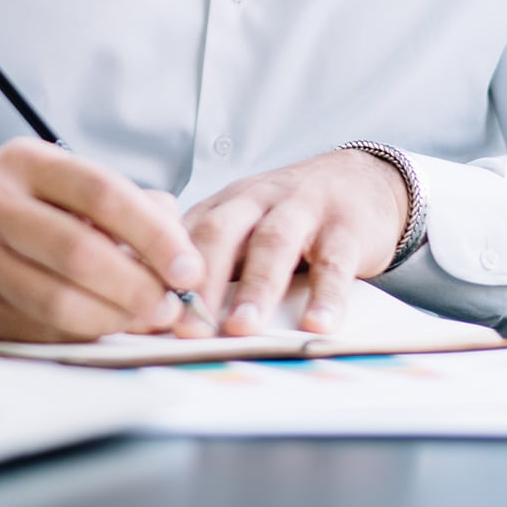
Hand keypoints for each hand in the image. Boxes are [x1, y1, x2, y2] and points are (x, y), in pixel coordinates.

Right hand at [0, 140, 205, 342]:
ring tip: (144, 320)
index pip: (101, 193)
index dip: (154, 235)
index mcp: (24, 162)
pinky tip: (102, 330)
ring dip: (113, 319)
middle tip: (171, 306)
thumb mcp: (60, 183)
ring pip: (56, 302)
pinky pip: (35, 332)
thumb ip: (126, 206)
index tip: (189, 268)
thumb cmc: (16, 207)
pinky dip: (79, 337)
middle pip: (78, 252)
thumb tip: (183, 255)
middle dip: (137, 287)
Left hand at [178, 150, 408, 336]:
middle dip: (201, 280)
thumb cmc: (289, 215)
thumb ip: (209, 260)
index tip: (146, 314)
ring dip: (255, 288)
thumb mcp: (244, 225)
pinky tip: (317, 325)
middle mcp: (258, 201)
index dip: (162, 272)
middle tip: (187, 326)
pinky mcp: (346, 227)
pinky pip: (334, 262)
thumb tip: (158, 314)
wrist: (361, 179)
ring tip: (242, 328)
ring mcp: (303, 210)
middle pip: (221, 232)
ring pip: (273, 243)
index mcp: (225, 205)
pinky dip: (326, 296)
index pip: (184, 234)